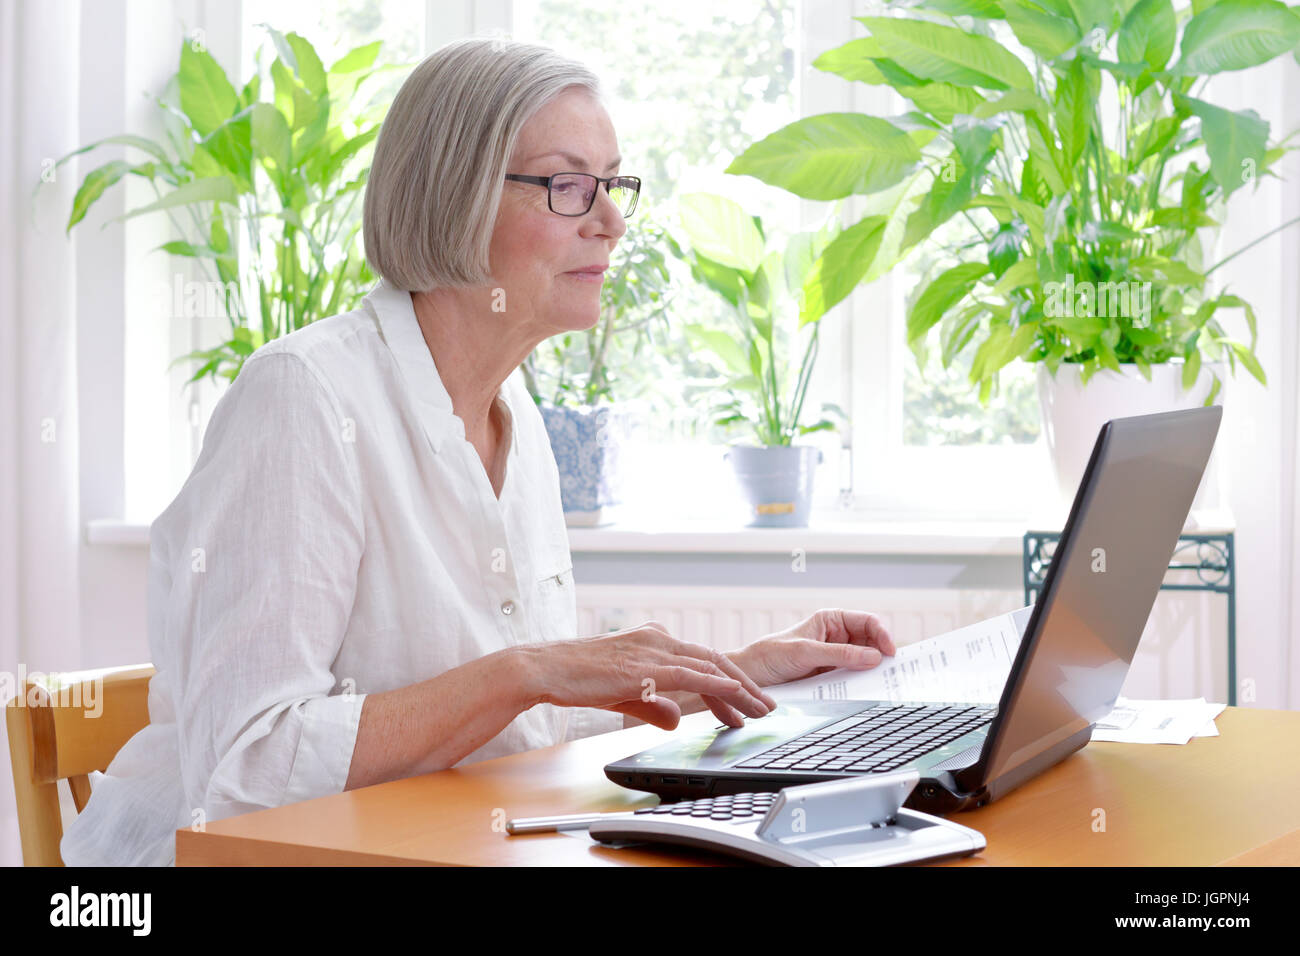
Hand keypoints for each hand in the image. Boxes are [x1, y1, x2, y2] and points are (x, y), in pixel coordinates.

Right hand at [521, 621, 778, 730]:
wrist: (545, 669)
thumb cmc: (578, 679)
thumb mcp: (625, 695)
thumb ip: (654, 705)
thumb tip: (676, 719)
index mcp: (654, 641)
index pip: (702, 661)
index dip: (728, 685)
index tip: (745, 707)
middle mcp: (659, 639)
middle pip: (715, 661)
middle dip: (745, 687)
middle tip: (767, 708)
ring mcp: (653, 649)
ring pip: (710, 666)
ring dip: (740, 690)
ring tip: (760, 710)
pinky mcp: (645, 665)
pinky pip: (691, 674)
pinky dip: (718, 685)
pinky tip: (736, 696)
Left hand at [725, 608, 895, 688]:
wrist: (750, 679)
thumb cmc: (770, 655)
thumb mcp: (805, 652)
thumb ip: (839, 654)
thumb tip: (873, 657)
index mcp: (830, 620)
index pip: (867, 621)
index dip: (882, 634)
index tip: (889, 652)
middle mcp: (836, 637)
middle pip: (870, 643)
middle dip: (881, 654)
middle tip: (893, 671)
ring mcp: (834, 658)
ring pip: (863, 663)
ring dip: (872, 671)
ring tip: (883, 682)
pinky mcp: (830, 677)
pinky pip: (852, 679)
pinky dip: (860, 684)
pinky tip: (865, 691)